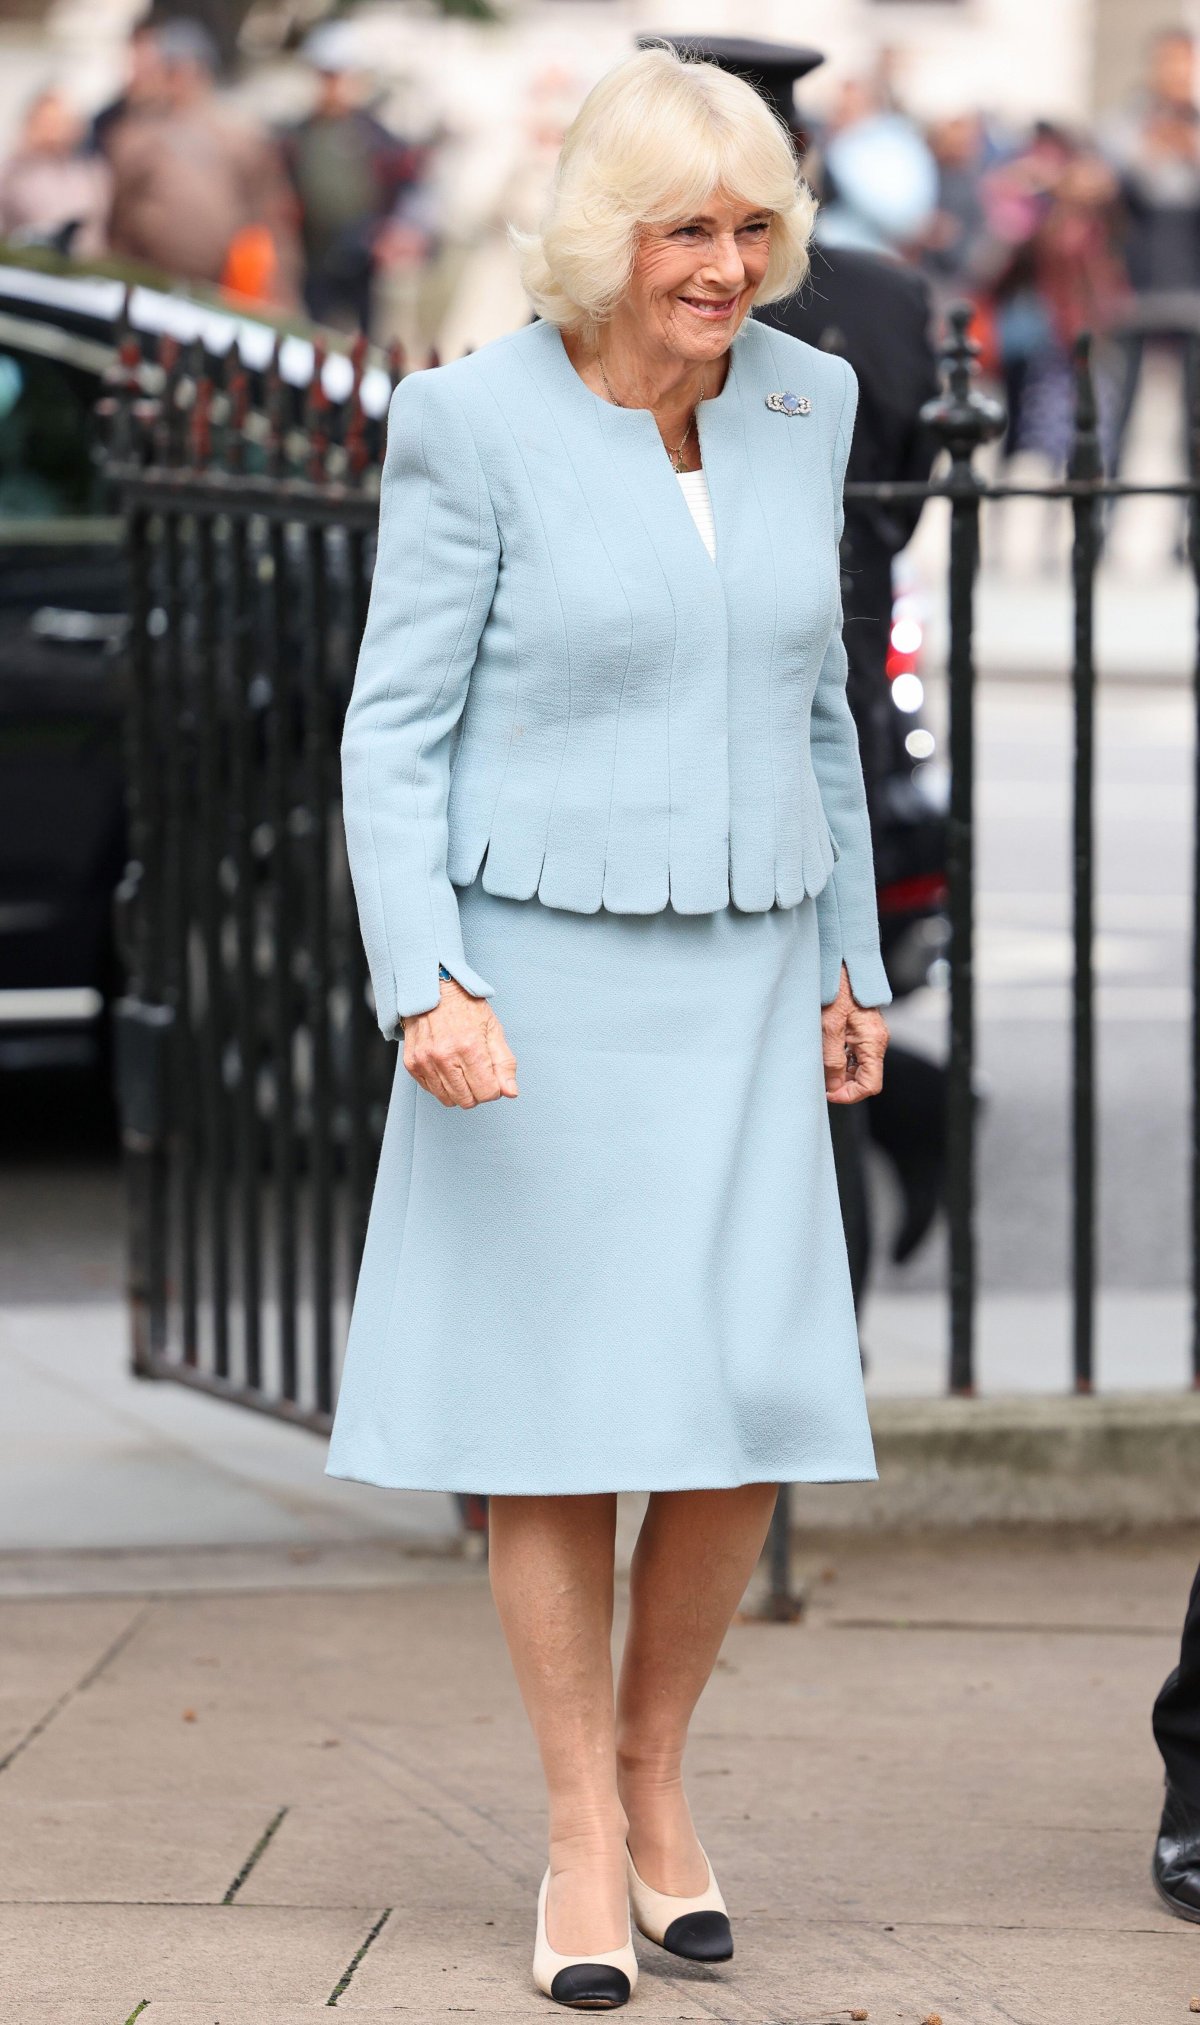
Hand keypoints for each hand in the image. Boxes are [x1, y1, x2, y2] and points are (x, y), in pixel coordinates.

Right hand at [402, 978, 518, 1107]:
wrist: (433, 989)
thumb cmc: (464, 1006)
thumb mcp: (493, 1029)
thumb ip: (504, 1064)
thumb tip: (510, 1092)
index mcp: (470, 1047)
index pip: (487, 1093)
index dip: (494, 1088)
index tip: (491, 1076)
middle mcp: (445, 1056)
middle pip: (467, 1101)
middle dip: (477, 1091)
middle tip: (477, 1072)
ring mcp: (426, 1061)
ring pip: (448, 1099)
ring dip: (459, 1090)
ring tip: (461, 1068)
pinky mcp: (412, 1063)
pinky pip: (431, 1090)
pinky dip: (441, 1084)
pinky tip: (446, 1067)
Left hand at [822, 966, 887, 1104]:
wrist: (840, 963)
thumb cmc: (836, 989)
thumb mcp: (828, 1027)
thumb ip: (832, 1060)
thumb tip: (834, 1086)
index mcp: (873, 1042)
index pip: (871, 1085)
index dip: (850, 1095)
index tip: (829, 1094)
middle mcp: (875, 1040)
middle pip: (865, 1078)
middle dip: (843, 1084)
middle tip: (820, 1081)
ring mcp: (869, 1035)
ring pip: (858, 1067)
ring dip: (839, 1072)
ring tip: (819, 1064)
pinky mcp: (861, 1029)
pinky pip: (853, 1053)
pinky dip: (839, 1059)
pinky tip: (824, 1052)